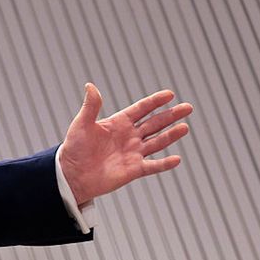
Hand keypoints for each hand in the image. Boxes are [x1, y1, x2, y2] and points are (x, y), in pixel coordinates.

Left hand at [59, 83, 190, 205]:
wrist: (72, 174)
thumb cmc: (74, 147)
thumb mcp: (82, 124)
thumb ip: (91, 106)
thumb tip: (90, 85)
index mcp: (118, 123)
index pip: (141, 109)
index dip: (155, 101)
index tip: (170, 94)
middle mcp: (129, 136)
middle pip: (154, 123)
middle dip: (171, 115)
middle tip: (188, 107)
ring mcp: (133, 153)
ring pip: (157, 142)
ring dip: (171, 135)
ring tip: (185, 127)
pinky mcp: (134, 170)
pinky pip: (153, 166)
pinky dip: (164, 164)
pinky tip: (177, 159)